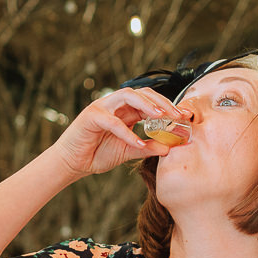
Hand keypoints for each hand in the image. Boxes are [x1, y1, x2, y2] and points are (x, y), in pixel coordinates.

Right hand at [49, 86, 183, 177]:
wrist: (72, 163)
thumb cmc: (97, 154)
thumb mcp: (129, 151)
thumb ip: (147, 147)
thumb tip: (169, 148)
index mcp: (125, 111)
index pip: (150, 102)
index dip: (168, 107)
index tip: (185, 117)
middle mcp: (115, 105)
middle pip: (142, 94)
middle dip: (162, 102)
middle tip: (178, 115)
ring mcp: (102, 107)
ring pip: (128, 96)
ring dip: (146, 104)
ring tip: (161, 116)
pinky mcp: (91, 116)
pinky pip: (113, 121)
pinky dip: (127, 132)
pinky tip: (139, 142)